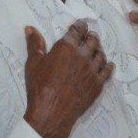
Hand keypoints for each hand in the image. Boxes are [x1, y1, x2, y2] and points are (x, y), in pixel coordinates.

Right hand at [23, 21, 112, 137]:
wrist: (51, 112)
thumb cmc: (40, 87)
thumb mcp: (33, 63)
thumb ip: (34, 44)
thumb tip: (30, 29)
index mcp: (66, 47)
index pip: (77, 30)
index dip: (80, 26)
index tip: (81, 25)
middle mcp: (82, 55)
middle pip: (93, 40)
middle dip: (91, 36)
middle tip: (89, 37)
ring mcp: (92, 70)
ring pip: (101, 55)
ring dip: (98, 50)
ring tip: (96, 50)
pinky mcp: (97, 84)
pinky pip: (107, 71)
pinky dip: (108, 66)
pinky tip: (108, 65)